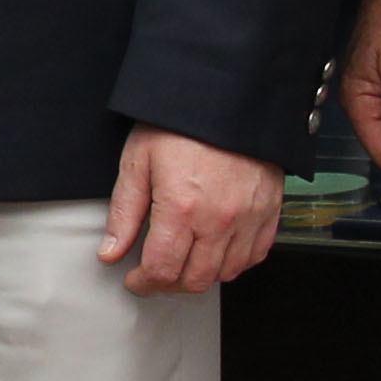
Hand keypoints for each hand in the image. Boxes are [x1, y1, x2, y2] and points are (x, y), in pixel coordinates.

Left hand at [99, 124, 281, 294]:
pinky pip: (256, 254)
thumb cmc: (180, 124)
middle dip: (169, 284)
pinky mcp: (270, 209)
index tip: (134, 279)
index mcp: (181, 209)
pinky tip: (217, 251)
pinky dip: (236, 262)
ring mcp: (249, 217)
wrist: (228, 96)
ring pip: (227, 273)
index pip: (162, 270)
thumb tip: (111, 252)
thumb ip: (124, 213)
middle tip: (155, 274)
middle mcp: (219, 220)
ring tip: (184, 261)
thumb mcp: (138, 161)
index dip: (143, 282)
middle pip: (195, 279)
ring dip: (202, 275)